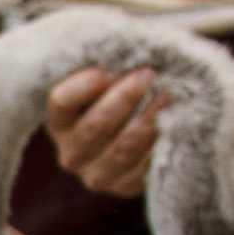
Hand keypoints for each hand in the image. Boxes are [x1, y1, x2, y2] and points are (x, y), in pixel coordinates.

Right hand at [40, 64, 160, 195]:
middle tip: (149, 74)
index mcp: (60, 121)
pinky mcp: (125, 187)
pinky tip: (173, 122)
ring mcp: (97, 175)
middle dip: (125, 97)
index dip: (85, 85)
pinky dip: (160, 143)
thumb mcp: (107, 73)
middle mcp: (71, 153)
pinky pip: (144, 167)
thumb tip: (134, 47)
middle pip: (95, 126)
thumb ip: (111, 61)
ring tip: (168, 95)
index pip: (62, 101)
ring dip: (148, 119)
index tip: (109, 68)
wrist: (134, 128)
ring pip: (123, 148)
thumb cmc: (119, 90)